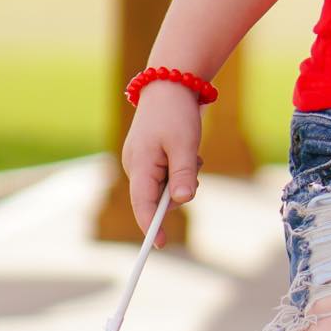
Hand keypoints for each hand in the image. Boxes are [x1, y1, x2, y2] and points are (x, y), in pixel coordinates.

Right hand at [120, 85, 203, 247]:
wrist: (170, 85)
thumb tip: (181, 200)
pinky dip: (180, 170)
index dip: (150, 226)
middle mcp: (135, 167)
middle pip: (157, 198)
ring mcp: (141, 162)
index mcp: (139, 165)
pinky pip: (166, 175)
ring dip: (182, 178)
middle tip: (195, 168)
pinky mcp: (149, 158)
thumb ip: (183, 174)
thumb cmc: (176, 114)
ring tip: (191, 154)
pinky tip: (187, 152)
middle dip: (179, 191)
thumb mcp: (186, 145)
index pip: (142, 204)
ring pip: (165, 187)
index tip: (160, 245)